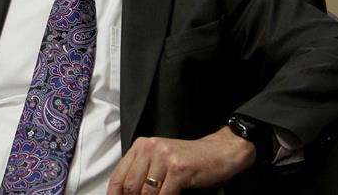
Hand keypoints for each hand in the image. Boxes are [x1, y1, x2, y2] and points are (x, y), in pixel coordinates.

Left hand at [107, 127, 255, 194]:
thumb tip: (127, 194)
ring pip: (146, 193)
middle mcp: (150, 148)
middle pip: (130, 186)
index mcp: (141, 146)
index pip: (119, 176)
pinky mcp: (179, 169)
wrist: (219, 152)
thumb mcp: (160, 161)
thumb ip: (142, 174)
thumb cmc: (189, 161)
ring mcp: (164, 157)